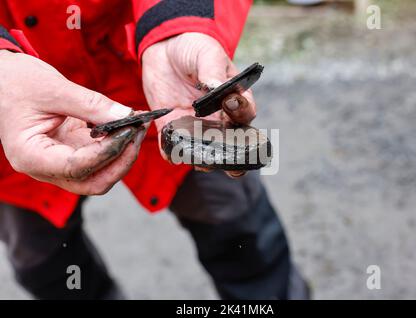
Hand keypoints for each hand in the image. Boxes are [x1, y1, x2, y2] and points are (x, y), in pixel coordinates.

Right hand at [0, 50, 147, 194]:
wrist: (0, 78)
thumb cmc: (15, 82)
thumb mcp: (54, 89)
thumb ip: (92, 105)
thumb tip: (127, 116)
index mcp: (31, 156)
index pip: (77, 167)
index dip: (108, 152)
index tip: (128, 130)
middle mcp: (45, 167)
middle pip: (93, 181)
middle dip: (121, 161)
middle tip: (138, 132)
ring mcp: (58, 162)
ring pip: (99, 174)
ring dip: (122, 155)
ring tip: (136, 126)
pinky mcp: (70, 151)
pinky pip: (98, 157)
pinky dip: (115, 145)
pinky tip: (127, 125)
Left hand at [142, 32, 256, 177]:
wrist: (165, 49)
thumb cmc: (195, 49)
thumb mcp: (208, 54)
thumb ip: (213, 71)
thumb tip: (216, 88)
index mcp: (235, 100)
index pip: (245, 114)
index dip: (242, 113)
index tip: (230, 104)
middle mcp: (219, 118)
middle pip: (230, 144)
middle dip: (233, 158)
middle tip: (233, 166)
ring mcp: (196, 126)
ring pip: (204, 150)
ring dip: (203, 158)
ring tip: (199, 160)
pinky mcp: (173, 127)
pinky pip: (174, 145)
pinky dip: (172, 152)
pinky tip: (171, 154)